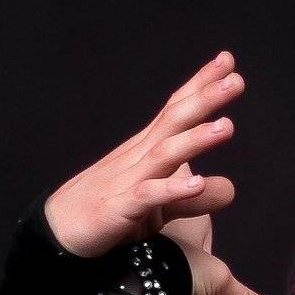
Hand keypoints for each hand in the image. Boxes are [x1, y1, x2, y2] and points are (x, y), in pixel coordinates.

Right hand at [42, 50, 276, 294]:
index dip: (200, 86)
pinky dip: (172, 190)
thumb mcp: (156, 205)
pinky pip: (148, 196)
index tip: (227, 63)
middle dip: (204, 98)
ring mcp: (128, 181)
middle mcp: (139, 158)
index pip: (176, 111)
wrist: (58, 232)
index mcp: (147, 150)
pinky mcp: (120, 210)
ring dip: (195, 139)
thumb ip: (192, 195)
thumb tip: (229, 188)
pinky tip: (197, 183)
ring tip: (226, 125)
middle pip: (174, 121)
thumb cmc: (108, 211)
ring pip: (165, 154)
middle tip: (236, 79)